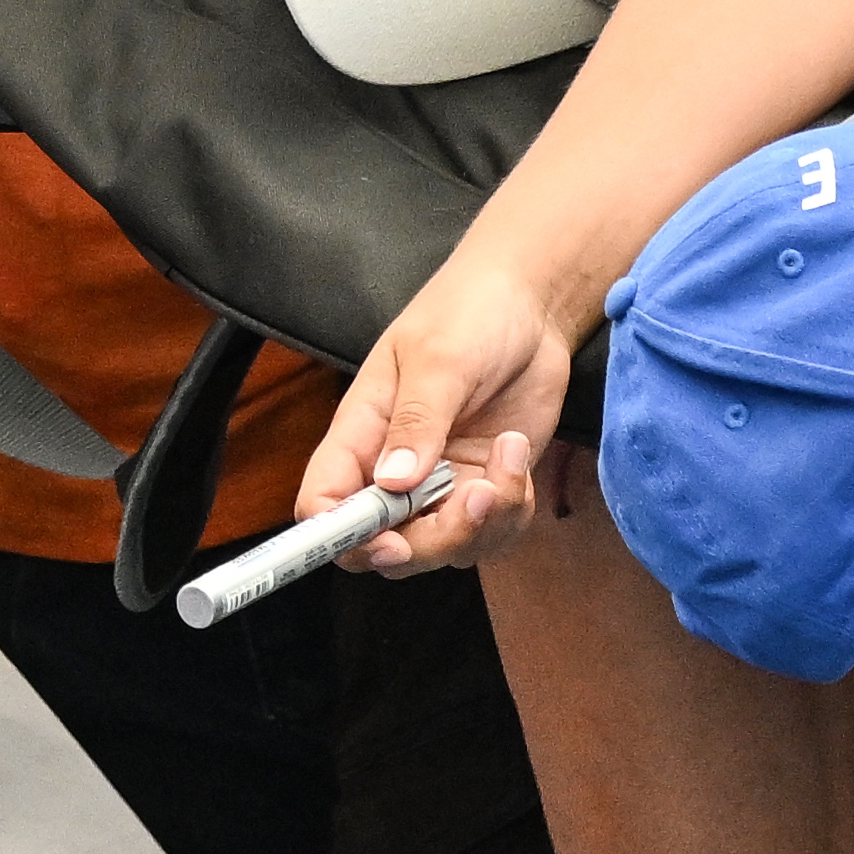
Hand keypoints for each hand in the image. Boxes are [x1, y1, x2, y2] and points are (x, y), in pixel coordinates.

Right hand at [300, 243, 580, 574]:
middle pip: (386, 543)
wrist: (528, 307)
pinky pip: (493, 531)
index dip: (339, 534)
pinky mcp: (485, 484)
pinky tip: (516, 458)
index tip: (383, 541)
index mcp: (359, 433)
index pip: (324, 500)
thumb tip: (391, 482)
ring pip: (444, 547)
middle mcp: (393, 468)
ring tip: (508, 462)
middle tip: (473, 502)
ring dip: (483, 523)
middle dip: (429, 541)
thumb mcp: (439, 360)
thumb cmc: (467, 314)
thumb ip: (417, 421)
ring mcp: (442, 481)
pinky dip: (512, 511)